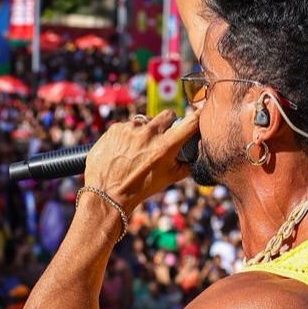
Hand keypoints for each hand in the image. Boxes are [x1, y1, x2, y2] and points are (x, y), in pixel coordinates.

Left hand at [84, 110, 198, 210]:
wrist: (108, 194)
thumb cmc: (141, 188)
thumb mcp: (170, 178)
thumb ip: (187, 164)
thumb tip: (198, 152)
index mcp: (165, 146)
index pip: (190, 122)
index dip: (197, 117)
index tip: (199, 114)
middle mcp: (148, 134)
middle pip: (168, 115)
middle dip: (168, 124)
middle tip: (163, 137)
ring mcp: (130, 129)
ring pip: (146, 121)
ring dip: (146, 131)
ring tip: (138, 149)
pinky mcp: (115, 128)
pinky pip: (128, 125)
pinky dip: (129, 135)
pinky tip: (124, 149)